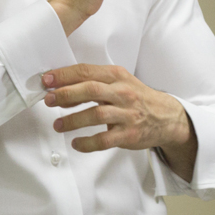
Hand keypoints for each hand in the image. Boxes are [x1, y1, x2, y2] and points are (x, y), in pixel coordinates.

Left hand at [43, 64, 197, 181]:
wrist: (167, 117)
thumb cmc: (135, 98)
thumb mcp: (118, 82)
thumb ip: (91, 82)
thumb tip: (59, 89)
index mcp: (117, 76)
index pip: (87, 71)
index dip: (64, 75)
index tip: (46, 80)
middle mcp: (123, 93)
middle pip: (91, 90)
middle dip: (66, 94)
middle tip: (49, 100)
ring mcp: (127, 114)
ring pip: (97, 115)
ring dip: (73, 120)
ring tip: (57, 125)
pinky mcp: (129, 134)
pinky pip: (105, 140)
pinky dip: (87, 143)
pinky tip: (76, 143)